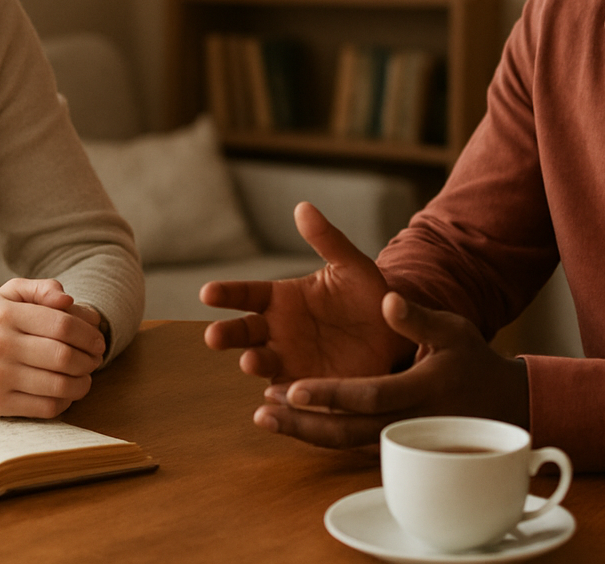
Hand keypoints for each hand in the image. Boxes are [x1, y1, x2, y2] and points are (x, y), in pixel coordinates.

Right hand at [0, 277, 105, 416]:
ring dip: (82, 384)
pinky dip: (64, 403)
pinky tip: (65, 395)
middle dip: (90, 360)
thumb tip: (68, 299)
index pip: (63, 323)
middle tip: (95, 360)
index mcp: (6, 313)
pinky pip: (44, 407)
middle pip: (65, 355)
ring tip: (85, 379)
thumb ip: (38, 289)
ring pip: (59, 384)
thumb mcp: (4, 297)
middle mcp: (1, 343)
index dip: (89, 334)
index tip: (98, 341)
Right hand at [200, 203, 410, 382]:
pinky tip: (276, 398)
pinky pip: (287, 394)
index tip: (207, 292)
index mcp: (281, 298)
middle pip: (242, 332)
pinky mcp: (305, 389)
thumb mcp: (352, 266)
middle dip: (226, 334)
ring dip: (252, 362)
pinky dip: (278, 397)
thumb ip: (327, 240)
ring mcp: (288, 361)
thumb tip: (303, 207)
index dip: (226, 293)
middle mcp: (276, 330)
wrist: (396, 337)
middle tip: (214, 336)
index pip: (245, 293)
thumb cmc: (369, 298)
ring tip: (250, 361)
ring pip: (260, 363)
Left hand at [249, 290, 529, 448]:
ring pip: (347, 443)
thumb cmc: (471, 360)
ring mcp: (402, 440)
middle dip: (304, 424)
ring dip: (305, 432)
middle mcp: (409, 422)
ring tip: (266, 416)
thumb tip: (388, 301)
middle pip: (349, 431)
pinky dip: (322, 435)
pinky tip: (293, 422)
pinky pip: (354, 445)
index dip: (330, 394)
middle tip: (264, 411)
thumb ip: (417, 319)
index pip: (369, 396)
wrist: (499, 403)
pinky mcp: (396, 446)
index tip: (294, 387)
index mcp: (422, 389)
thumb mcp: (452, 330)